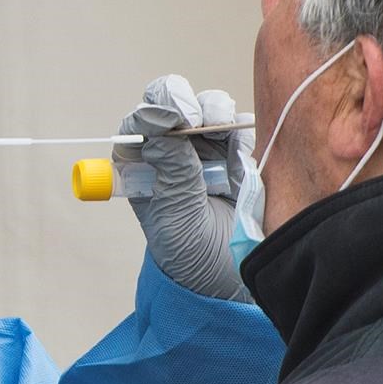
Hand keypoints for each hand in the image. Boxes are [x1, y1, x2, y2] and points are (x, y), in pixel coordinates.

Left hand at [116, 75, 253, 301]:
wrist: (229, 282)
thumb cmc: (190, 255)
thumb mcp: (175, 217)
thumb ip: (174, 173)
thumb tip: (162, 130)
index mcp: (142, 165)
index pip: (139, 122)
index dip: (153, 111)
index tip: (172, 119)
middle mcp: (171, 151)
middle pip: (172, 102)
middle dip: (184, 101)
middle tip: (196, 118)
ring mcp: (205, 149)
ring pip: (207, 107)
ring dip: (215, 111)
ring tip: (224, 134)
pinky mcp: (238, 155)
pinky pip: (240, 127)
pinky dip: (242, 128)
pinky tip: (243, 152)